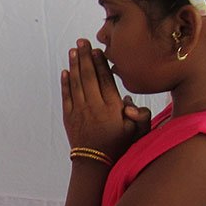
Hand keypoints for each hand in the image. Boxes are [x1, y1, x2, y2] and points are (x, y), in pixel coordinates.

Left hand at [60, 39, 149, 158]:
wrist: (95, 164)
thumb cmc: (120, 146)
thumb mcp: (137, 132)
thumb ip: (140, 115)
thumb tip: (129, 99)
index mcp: (111, 108)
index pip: (105, 80)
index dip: (100, 63)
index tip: (97, 49)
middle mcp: (94, 106)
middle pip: (88, 76)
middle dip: (84, 57)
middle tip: (81, 41)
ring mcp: (79, 111)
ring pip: (76, 83)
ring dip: (74, 65)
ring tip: (73, 51)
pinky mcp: (69, 117)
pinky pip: (66, 96)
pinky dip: (65, 83)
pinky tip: (65, 71)